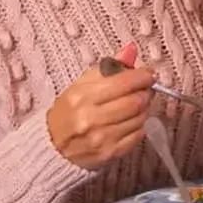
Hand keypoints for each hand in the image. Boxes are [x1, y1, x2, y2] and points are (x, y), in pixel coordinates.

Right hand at [48, 42, 152, 168]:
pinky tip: (130, 121)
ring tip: (136, 105)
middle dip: (145, 92)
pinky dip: (139, 125)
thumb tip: (131, 50)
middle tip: (144, 89)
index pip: (122, 82)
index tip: (148, 74)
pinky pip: (138, 135)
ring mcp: (101, 138)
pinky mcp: (109, 153)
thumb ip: (107, 68)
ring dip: (143, 109)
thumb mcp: (81, 85)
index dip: (142, 76)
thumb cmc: (69, 111)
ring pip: (139, 118)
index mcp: (81, 96)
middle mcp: (91, 118)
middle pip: (135, 101)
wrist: (53, 146)